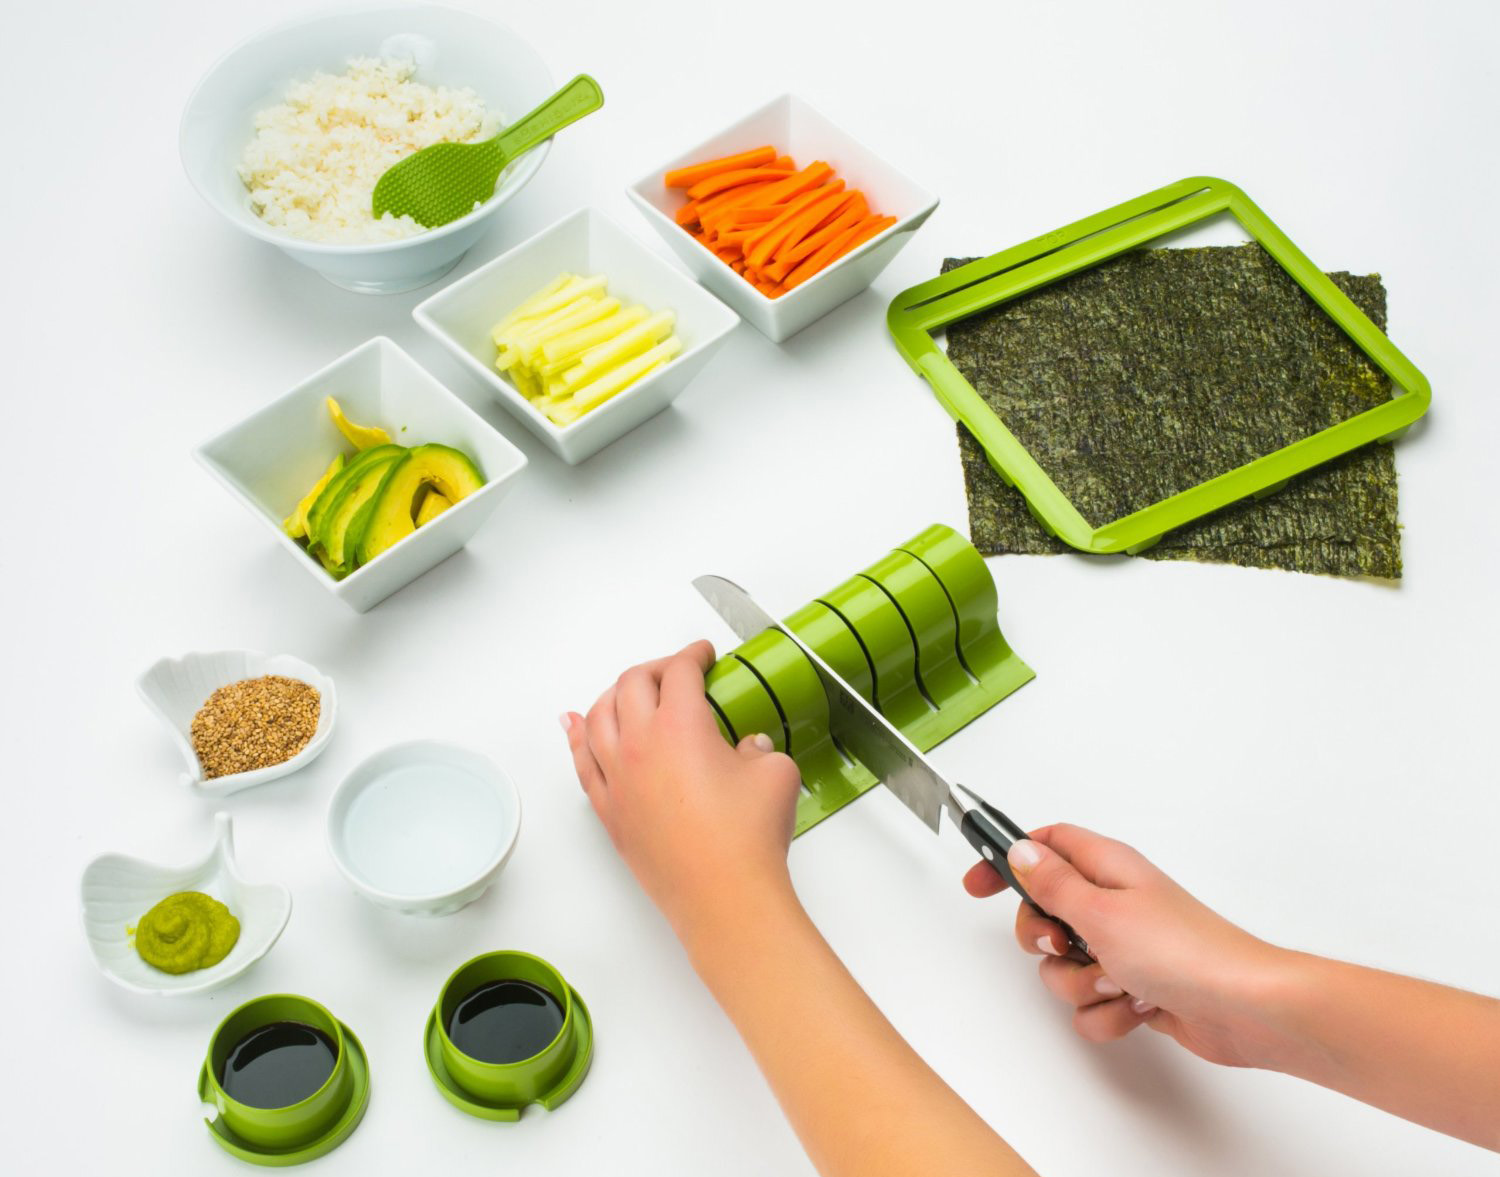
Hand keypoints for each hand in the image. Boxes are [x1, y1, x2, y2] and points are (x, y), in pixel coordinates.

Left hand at [563, 640, 803, 947]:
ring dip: (614, 694)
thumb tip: (750, 749)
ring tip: (629, 691)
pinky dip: (577, 735)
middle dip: (655, 668)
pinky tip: (575, 725)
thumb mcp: (775, 773)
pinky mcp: (609, 810)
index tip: (701, 655)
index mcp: (680, 724)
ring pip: (598, 716)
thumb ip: (761, 749)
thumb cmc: (747, 840)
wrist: (724, 898)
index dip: (692, 655)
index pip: (679, 671)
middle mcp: (639, 744)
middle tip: (675, 672)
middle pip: (632, 683)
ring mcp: (618, 777)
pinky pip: (582, 760)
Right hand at [964, 824, 1289, 1068]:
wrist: (1245, 1009)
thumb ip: (1052, 882)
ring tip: (1116, 981)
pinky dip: (1106, 1013)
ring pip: (1064, 966)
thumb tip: (1018, 850)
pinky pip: (1092, 1004)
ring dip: (1080, 983)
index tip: (978, 884)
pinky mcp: (1135, 988)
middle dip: (1043, 939)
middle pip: (1044, 912)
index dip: (1008, 859)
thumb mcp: (1101, 911)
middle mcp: (1115, 903)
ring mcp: (1126, 948)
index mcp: (1108, 869)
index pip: (1045, 845)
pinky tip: (1136, 1008)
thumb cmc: (1184, 952)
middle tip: (1065, 943)